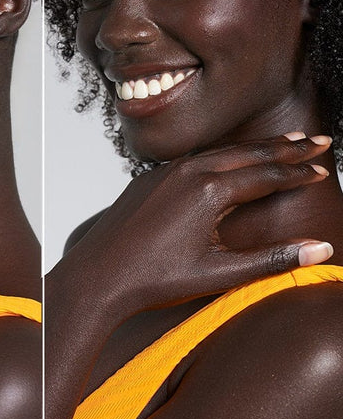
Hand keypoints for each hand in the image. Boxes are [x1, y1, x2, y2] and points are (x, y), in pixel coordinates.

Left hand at [71, 133, 332, 322]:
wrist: (98, 274)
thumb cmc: (156, 279)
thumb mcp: (220, 272)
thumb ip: (271, 259)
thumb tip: (320, 248)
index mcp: (209, 191)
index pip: (266, 176)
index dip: (298, 173)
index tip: (324, 169)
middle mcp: (188, 172)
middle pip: (248, 154)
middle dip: (286, 148)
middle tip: (318, 140)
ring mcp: (166, 171)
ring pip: (221, 152)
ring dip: (255, 148)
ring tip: (284, 144)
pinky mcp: (150, 177)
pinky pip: (194, 159)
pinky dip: (223, 155)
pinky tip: (231, 159)